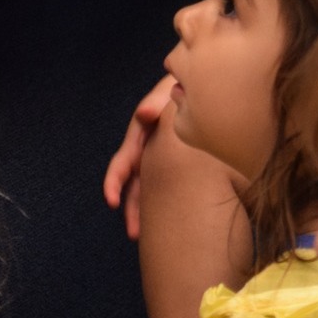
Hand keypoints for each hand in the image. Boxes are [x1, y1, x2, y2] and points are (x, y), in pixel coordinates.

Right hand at [102, 73, 176, 239]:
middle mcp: (149, 146)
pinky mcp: (181, 158)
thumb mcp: (170, 87)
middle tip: (135, 234)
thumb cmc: (184, 82)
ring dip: (148, 209)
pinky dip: (169, 199)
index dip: (115, 181)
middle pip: (136, 182)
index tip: (112, 200)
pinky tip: (177, 217)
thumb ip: (157, 100)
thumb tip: (145, 113)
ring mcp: (163, 153)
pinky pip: (171, 181)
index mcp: (142, 132)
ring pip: (152, 186)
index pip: (123, 161)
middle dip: (132, 208)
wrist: (205, 81)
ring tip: (150, 235)